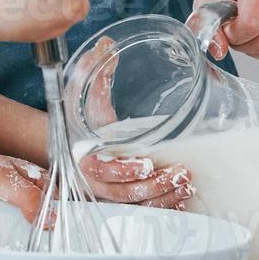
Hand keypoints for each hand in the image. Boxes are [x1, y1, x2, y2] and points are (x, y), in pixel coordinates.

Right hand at [65, 36, 192, 209]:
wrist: (72, 145)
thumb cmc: (81, 122)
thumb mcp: (82, 96)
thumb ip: (94, 73)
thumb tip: (106, 44)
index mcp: (84, 160)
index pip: (102, 172)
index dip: (124, 170)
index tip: (146, 163)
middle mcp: (96, 184)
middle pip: (125, 195)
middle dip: (155, 187)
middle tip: (180, 174)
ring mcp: (110, 196)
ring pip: (138, 207)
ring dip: (164, 199)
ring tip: (186, 184)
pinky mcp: (125, 202)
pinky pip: (144, 214)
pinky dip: (164, 211)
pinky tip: (180, 202)